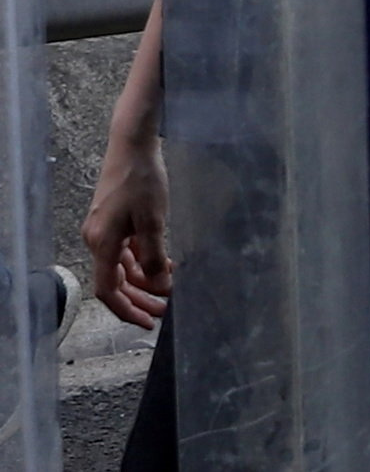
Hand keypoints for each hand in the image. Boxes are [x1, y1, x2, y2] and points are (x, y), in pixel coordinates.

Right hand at [82, 138, 161, 331]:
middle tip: (164, 312)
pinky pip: (128, 251)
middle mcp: (98, 240)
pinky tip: (167, 265)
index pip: (108, 290)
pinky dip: (145, 261)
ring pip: (123, 267)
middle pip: (117, 282)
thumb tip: (161, 286)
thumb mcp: (154, 222)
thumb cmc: (142, 181)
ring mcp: (105, 231)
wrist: (133, 147)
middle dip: (140, 299)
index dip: (127, 310)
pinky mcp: (114, 222)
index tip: (148, 323)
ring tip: (170, 291)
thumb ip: (156, 256)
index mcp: (102, 243)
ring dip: (145, 281)